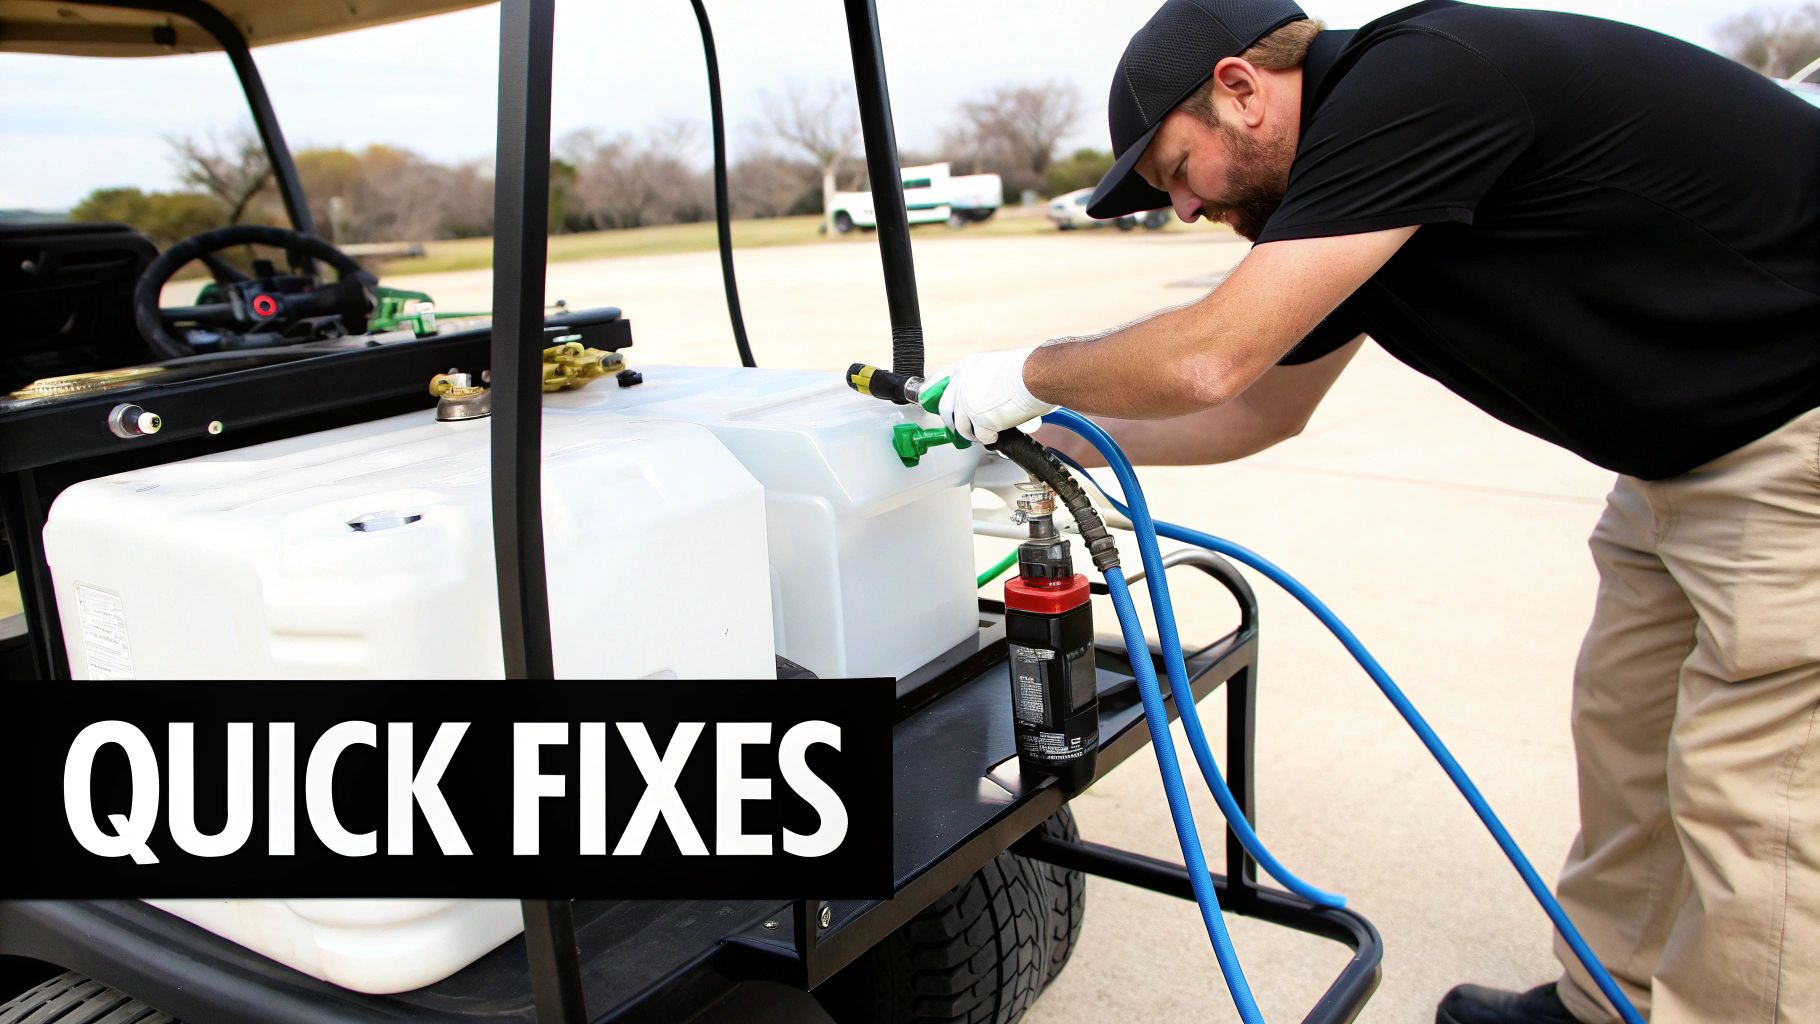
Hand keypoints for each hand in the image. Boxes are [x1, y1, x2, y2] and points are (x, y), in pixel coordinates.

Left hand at [936, 347, 1056, 443]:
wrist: (1037, 376)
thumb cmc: (1028, 370)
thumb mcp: (998, 366)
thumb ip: (986, 381)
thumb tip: (987, 397)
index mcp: (968, 366)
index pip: (940, 379)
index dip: (934, 393)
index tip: (931, 402)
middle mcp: (963, 382)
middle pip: (946, 408)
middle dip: (952, 423)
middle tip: (960, 430)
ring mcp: (969, 402)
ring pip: (961, 426)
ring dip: (971, 433)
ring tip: (983, 435)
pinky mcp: (979, 419)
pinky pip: (979, 436)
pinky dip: (987, 439)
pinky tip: (996, 436)